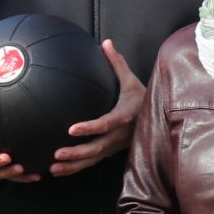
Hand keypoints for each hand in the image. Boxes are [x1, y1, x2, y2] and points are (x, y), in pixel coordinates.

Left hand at [48, 39, 146, 176]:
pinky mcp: (112, 153)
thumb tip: (106, 42)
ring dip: (73, 166)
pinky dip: (77, 168)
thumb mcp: (132, 80)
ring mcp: (116, 147)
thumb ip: (117, 63)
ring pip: (94, 160)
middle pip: (97, 148)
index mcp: (125, 116)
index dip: (90, 128)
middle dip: (76, 153)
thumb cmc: (143, 97)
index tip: (71, 129)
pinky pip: (93, 162)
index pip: (106, 124)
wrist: (160, 118)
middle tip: (56, 154)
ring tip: (53, 169)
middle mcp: (120, 135)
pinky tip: (58, 172)